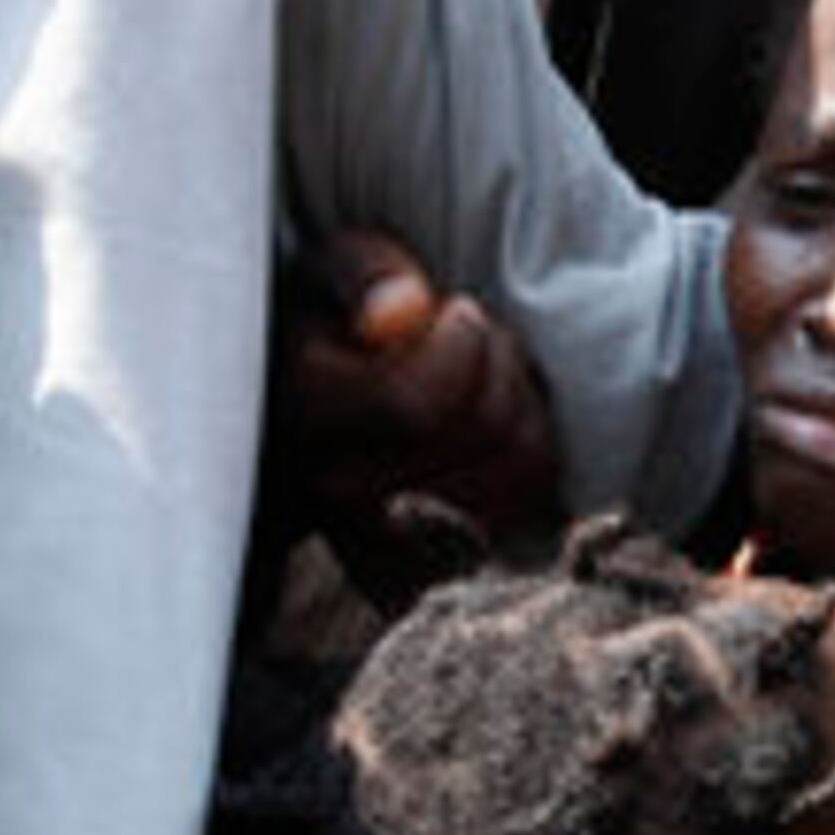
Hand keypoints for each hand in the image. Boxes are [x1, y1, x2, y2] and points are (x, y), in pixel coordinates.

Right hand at [271, 228, 563, 598]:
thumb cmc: (330, 324)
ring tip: (479, 382)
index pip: (420, 406)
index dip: (464, 344)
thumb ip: (362, 274)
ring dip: (522, 406)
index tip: (456, 311)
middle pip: (484, 431)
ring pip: (521, 468)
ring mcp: (389, 543)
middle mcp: (337, 491)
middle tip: (470, 338)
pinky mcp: (437, 566)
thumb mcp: (330, 268)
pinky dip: (533, 453)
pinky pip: (533, 504)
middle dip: (499, 363)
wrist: (303, 422)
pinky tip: (490, 432)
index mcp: (301, 412)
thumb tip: (402, 311)